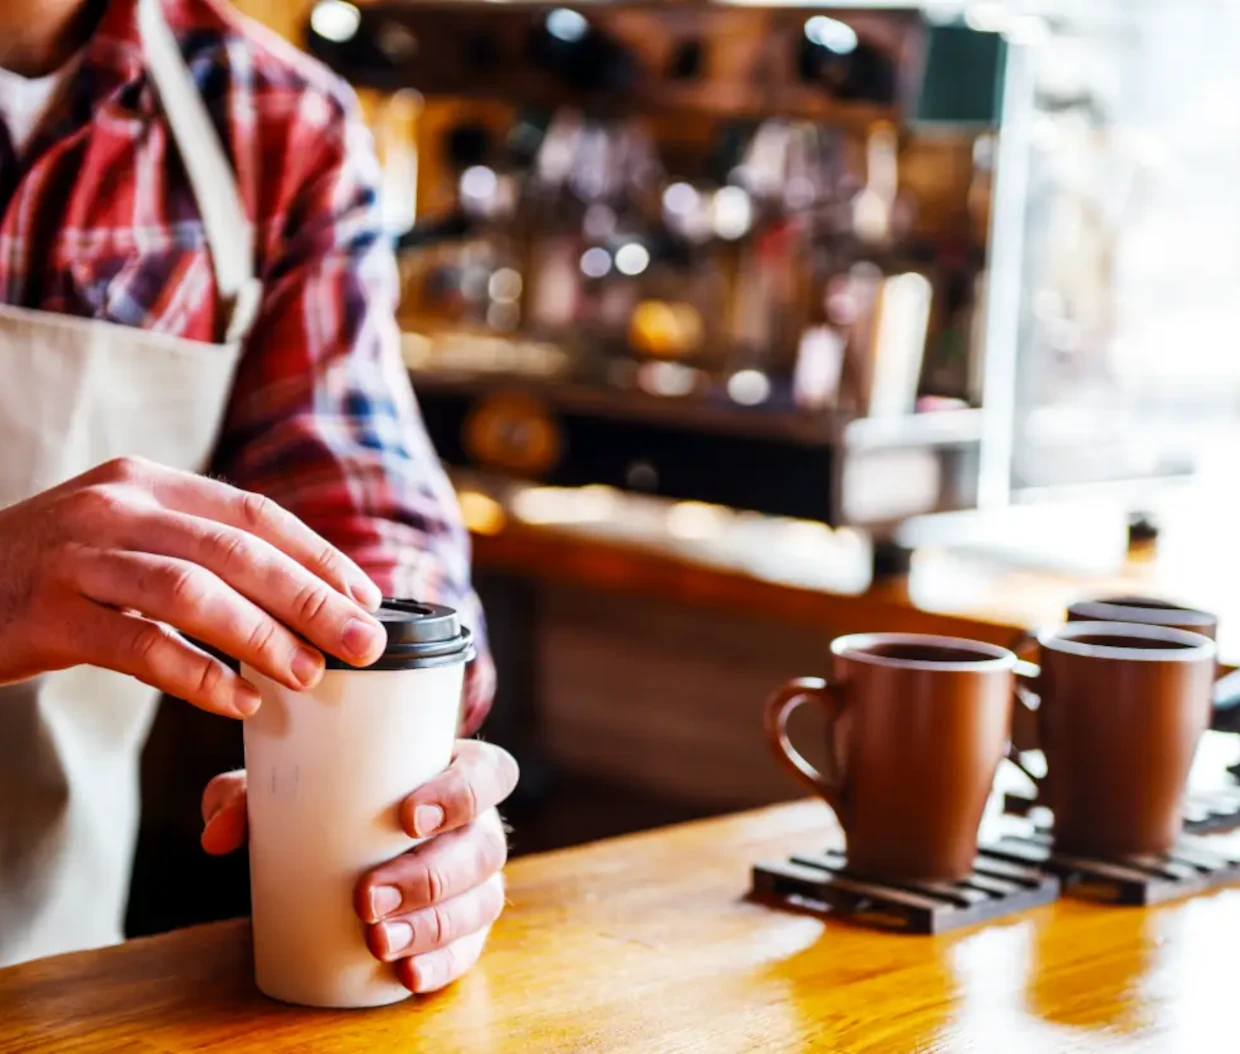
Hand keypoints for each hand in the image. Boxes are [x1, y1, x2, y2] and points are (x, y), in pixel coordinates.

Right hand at [0, 456, 385, 714]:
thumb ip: (200, 550)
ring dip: (261, 636)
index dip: (318, 556)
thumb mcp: (129, 535)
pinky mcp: (46, 614)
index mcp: (150, 484)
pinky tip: (237, 699)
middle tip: (363, 643)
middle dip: (310, 598)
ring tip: (308, 675)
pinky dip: (195, 674)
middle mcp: (117, 508)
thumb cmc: (57, 570)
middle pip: (236, 550)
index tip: (366, 597)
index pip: (255, 513)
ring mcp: (78, 557)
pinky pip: (137, 645)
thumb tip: (303, 598)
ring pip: (192, 592)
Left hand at [202, 739, 518, 993]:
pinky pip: (469, 949)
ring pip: (480, 902)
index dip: (463, 793)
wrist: (349, 842)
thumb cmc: (335, 801)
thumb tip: (217, 834)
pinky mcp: (468, 927)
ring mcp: (479, 880)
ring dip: (432, 926)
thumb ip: (250, 796)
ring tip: (377, 942)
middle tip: (367, 897)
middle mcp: (478, 827)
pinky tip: (408, 975)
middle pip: (482, 848)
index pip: (488, 774)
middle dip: (428, 877)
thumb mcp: (296, 787)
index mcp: (458, 772)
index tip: (409, 816)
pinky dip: (443, 964)